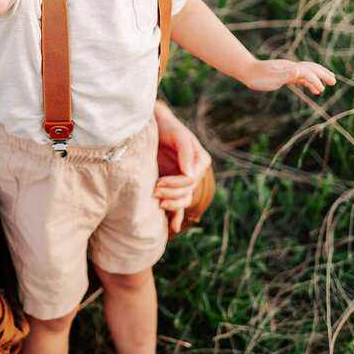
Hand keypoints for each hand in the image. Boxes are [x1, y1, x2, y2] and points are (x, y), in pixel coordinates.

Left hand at [153, 101, 212, 232]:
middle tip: (153, 191)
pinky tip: (173, 226)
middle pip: (187, 191)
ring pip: (183, 200)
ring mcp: (184, 182)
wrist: (153, 126)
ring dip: (171, 204)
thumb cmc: (167, 127)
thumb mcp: (178, 134)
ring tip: (157, 202)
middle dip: (170, 193)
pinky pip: (179, 206)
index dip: (176, 183)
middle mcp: (195, 172)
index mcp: (200, 160)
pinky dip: (177, 217)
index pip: (191, 179)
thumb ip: (186, 151)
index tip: (159, 181)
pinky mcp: (173, 187)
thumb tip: (190, 173)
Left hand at [242, 59, 335, 93]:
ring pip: (308, 72)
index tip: (320, 90)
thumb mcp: (271, 78)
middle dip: (323, 74)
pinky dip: (310, 82)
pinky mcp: (287, 75)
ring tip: (331, 81)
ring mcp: (289, 70)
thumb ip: (285, 75)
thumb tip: (299, 70)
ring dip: (320, 76)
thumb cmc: (257, 76)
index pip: (306, 72)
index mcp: (289, 67)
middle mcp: (291, 67)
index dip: (314, 80)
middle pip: (311, 68)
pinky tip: (314, 89)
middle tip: (334, 81)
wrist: (248, 71)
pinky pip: (302, 78)